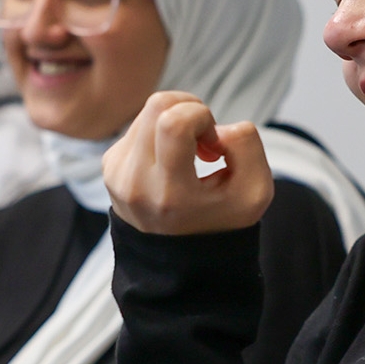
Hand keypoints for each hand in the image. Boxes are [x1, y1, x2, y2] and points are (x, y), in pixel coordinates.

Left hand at [103, 91, 273, 235]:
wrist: (179, 257)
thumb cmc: (219, 222)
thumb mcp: (254, 192)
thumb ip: (247, 146)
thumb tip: (217, 126)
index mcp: (169, 193)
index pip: (173, 123)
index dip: (201, 116)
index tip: (212, 143)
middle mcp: (135, 183)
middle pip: (158, 106)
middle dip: (190, 110)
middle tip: (204, 141)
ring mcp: (117, 174)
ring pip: (147, 112)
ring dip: (175, 120)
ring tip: (190, 152)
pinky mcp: (109, 166)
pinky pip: (137, 125)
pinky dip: (160, 132)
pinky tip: (173, 159)